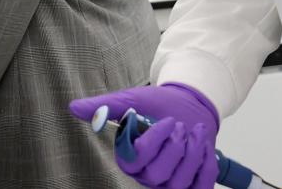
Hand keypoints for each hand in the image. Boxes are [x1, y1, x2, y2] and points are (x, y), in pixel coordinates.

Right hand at [70, 83, 220, 188]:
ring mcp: (169, 184)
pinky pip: (201, 187)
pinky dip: (206, 165)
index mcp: (129, 158)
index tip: (168, 121)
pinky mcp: (191, 186)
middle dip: (176, 146)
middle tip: (181, 126)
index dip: (155, 141)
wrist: (189, 105)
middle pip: (159, 174)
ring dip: (193, 151)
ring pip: (180, 182)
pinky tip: (205, 147)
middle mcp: (146, 176)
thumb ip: (106, 106)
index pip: (137, 160)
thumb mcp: (132, 101)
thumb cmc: (158, 106)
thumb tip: (74, 107)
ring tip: (195, 132)